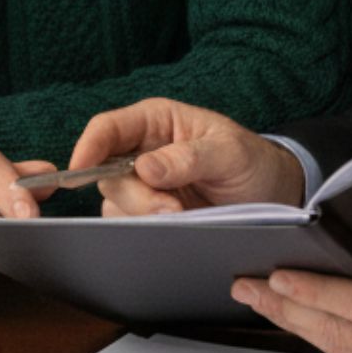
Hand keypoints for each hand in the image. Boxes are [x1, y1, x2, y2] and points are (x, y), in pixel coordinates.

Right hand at [70, 98, 303, 215]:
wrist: (273, 196)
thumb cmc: (252, 162)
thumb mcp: (230, 152)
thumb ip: (189, 157)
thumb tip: (145, 168)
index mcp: (155, 122)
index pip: (107, 128)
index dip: (88, 147)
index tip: (78, 172)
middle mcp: (141, 151)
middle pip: (106, 172)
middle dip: (134, 195)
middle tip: (171, 208)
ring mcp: (143, 185)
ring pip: (114, 202)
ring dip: (142, 215)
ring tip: (182, 216)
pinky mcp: (150, 213)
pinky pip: (127, 224)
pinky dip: (144, 231)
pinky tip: (173, 227)